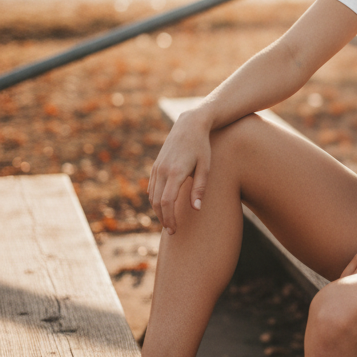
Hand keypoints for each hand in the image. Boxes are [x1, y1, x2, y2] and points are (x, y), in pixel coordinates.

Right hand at [148, 108, 211, 234]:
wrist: (189, 125)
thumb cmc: (202, 146)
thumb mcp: (205, 167)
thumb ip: (200, 189)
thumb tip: (196, 209)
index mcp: (176, 172)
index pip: (167, 202)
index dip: (169, 218)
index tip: (175, 230)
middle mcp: (162, 170)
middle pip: (156, 202)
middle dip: (163, 218)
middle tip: (172, 231)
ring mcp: (157, 167)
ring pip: (151, 196)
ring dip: (158, 211)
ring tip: (168, 221)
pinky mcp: (156, 165)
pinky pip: (151, 187)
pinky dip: (155, 200)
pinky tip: (163, 207)